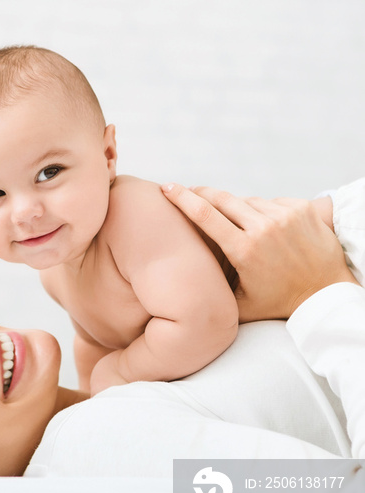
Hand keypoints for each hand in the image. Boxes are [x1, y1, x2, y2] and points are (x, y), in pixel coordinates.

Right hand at [161, 183, 357, 319]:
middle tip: (188, 191)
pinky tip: (263, 227)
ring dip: (234, 208)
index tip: (167, 187)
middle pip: (222, 199)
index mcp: (244, 250)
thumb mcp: (238, 305)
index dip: (182, 198)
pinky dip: (261, 211)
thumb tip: (184, 279)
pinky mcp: (301, 209)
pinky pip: (270, 202)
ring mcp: (285, 215)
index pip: (205, 215)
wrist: (326, 294)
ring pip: (246, 201)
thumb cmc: (278, 303)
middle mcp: (263, 228)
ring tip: (234, 224)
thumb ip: (212, 290)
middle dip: (201, 193)